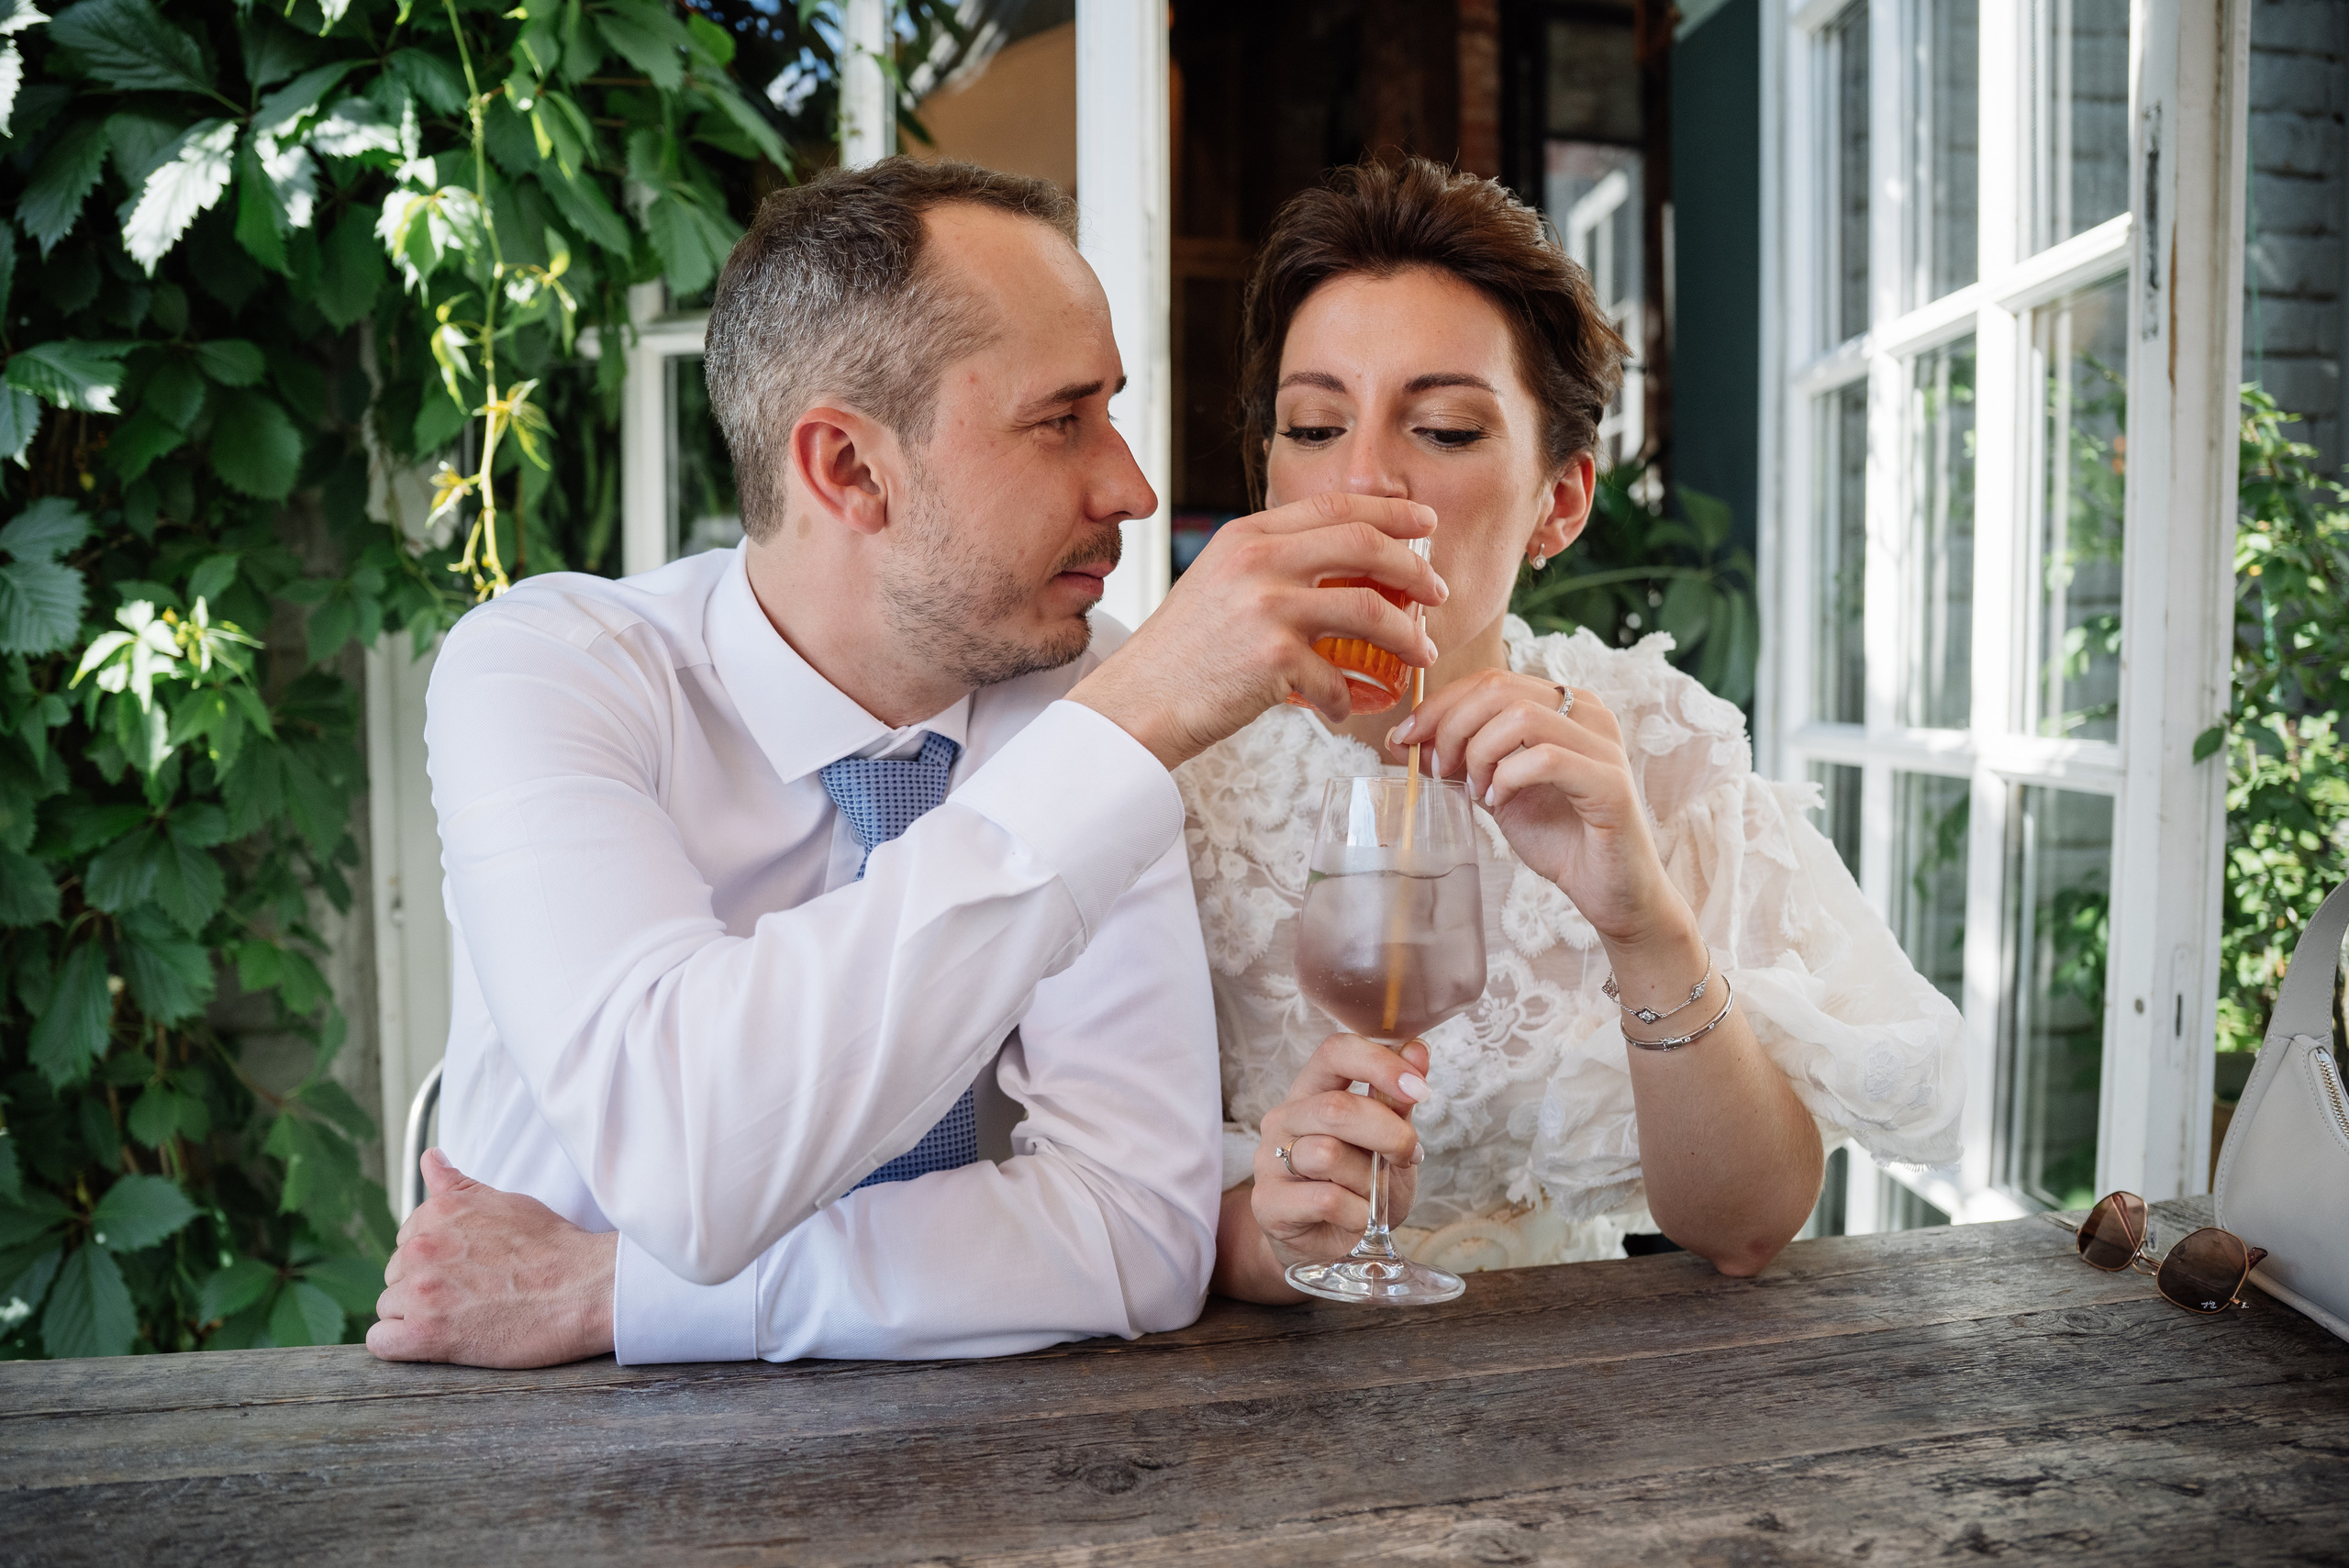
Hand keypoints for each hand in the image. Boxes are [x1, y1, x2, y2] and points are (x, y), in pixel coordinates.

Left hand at [367, 1148, 617, 1367]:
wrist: (584, 1288)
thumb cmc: (552, 1247)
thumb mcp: (504, 1201)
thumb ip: (457, 1185)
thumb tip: (431, 1159)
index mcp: (437, 1212)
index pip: (406, 1241)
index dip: (435, 1259)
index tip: (465, 1270)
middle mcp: (423, 1246)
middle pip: (396, 1275)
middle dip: (424, 1287)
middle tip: (469, 1296)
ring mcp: (421, 1291)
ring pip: (389, 1309)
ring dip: (417, 1316)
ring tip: (462, 1318)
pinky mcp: (427, 1333)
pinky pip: (382, 1343)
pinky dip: (402, 1345)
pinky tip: (436, 1341)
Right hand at [1069, 492, 1444, 768]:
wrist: (1136, 702)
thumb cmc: (1181, 654)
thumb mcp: (1219, 584)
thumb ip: (1270, 565)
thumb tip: (1339, 568)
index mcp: (1247, 535)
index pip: (1335, 506)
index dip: (1391, 510)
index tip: (1425, 522)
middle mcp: (1258, 560)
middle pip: (1365, 544)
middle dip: (1415, 567)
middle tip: (1437, 590)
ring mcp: (1267, 607)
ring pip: (1369, 608)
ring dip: (1407, 634)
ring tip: (1423, 652)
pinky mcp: (1274, 658)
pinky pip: (1337, 677)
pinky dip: (1349, 697)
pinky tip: (1346, 707)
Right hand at [1250, 1033, 1431, 1271]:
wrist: (1335, 1244)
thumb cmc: (1361, 1185)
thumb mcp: (1389, 1141)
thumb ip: (1397, 1100)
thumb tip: (1418, 1049)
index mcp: (1313, 1090)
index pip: (1335, 1052)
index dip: (1378, 1063)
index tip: (1419, 1089)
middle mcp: (1284, 1118)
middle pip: (1335, 1107)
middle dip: (1388, 1133)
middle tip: (1411, 1154)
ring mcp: (1269, 1159)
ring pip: (1327, 1154)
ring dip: (1368, 1180)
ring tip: (1374, 1195)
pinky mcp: (1267, 1202)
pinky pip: (1325, 1198)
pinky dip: (1357, 1212)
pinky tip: (1358, 1217)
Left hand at [1391, 669, 1693, 956]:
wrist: (1609, 889)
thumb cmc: (1559, 836)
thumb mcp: (1495, 789)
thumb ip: (1461, 760)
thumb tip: (1407, 739)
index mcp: (1563, 705)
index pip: (1491, 680)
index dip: (1439, 705)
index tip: (1404, 738)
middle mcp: (1589, 713)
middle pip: (1500, 689)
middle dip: (1451, 726)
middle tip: (1438, 769)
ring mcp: (1604, 745)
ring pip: (1521, 717)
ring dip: (1480, 753)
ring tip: (1475, 791)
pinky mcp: (1610, 782)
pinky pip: (1545, 758)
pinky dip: (1508, 778)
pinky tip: (1499, 801)